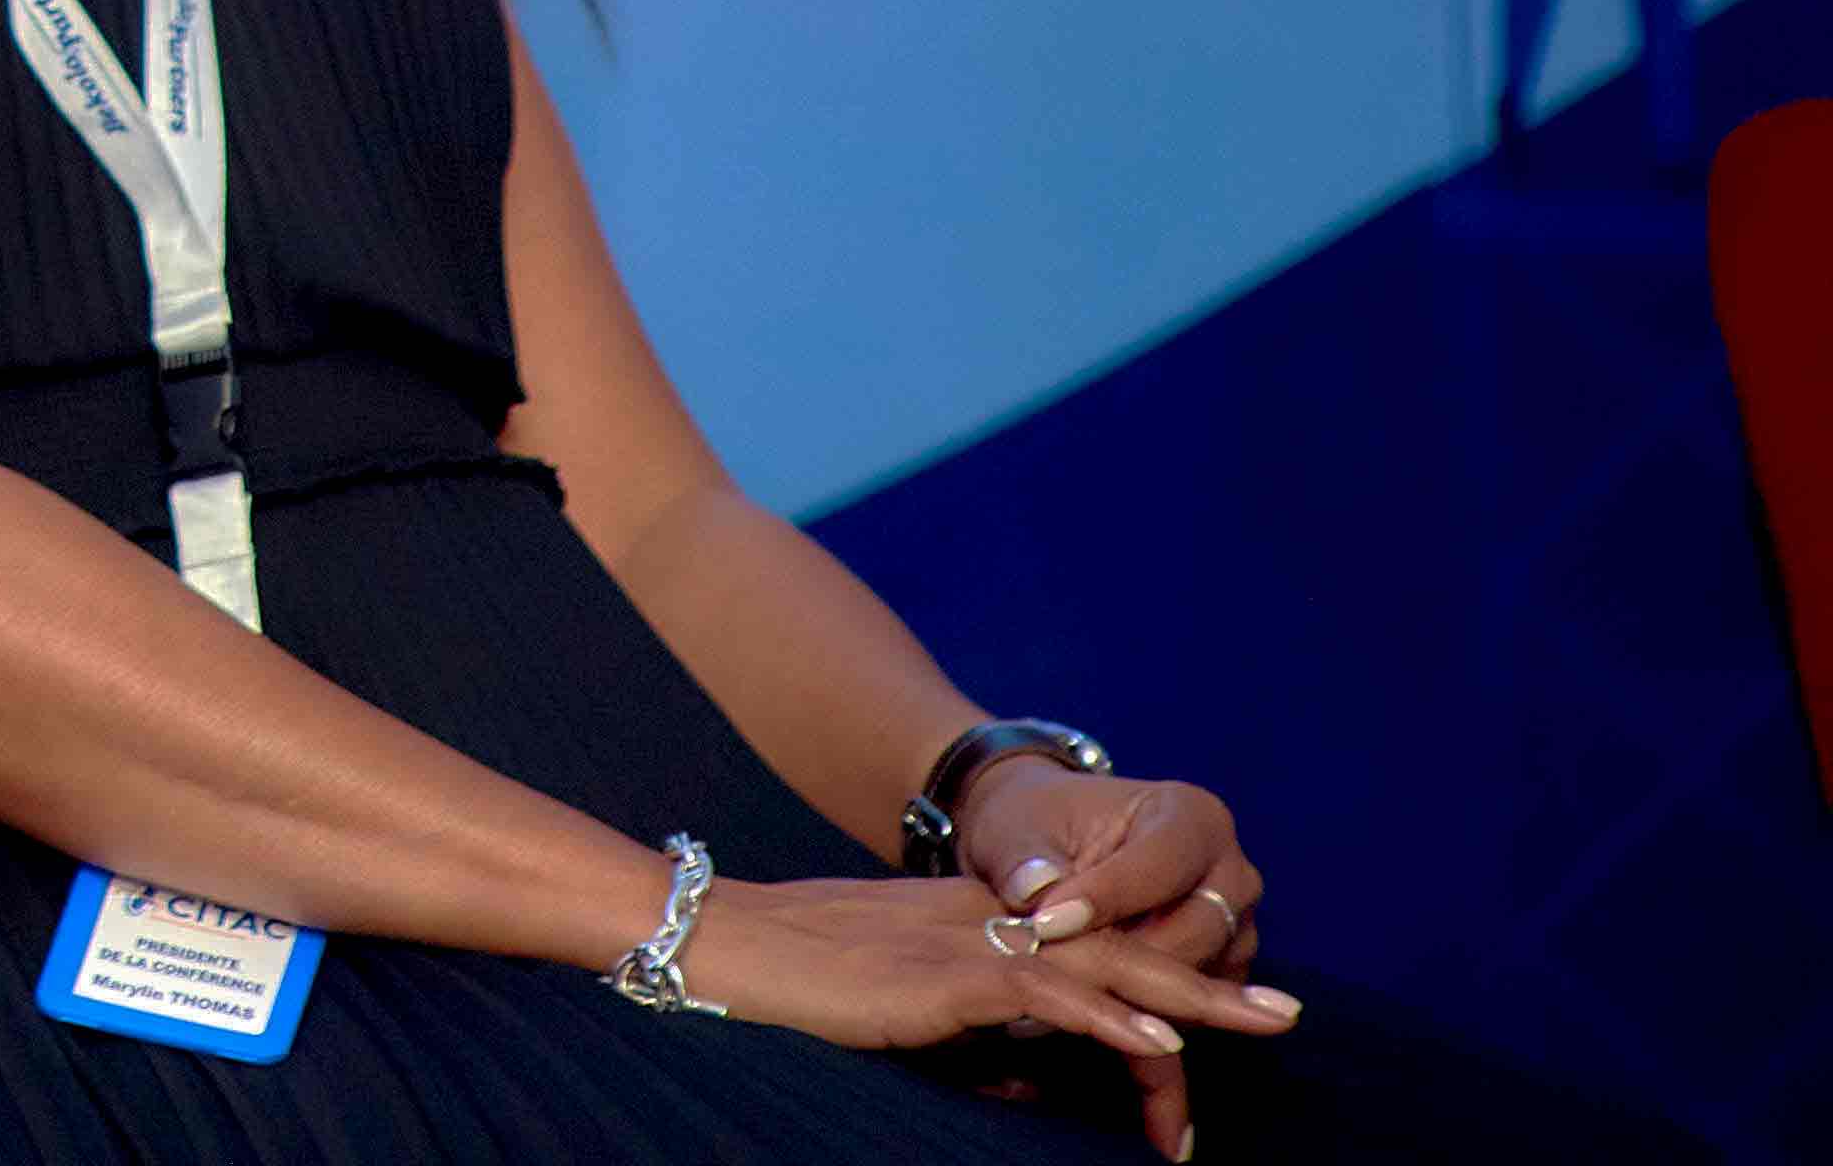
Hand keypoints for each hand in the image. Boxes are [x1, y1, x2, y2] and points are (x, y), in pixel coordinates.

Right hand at [672, 872, 1295, 1162]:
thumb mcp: (910, 1014)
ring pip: (1103, 967)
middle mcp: (991, 924)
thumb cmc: (803, 984)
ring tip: (1261, 1022)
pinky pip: (1047, 995)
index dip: (1158, 996)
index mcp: (984, 926)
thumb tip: (1041, 1086)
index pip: (1093, 956)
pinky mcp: (945, 975)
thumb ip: (981, 1038)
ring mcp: (970, 943)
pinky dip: (1111, 1020)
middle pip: (1121, 951)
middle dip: (1208, 984)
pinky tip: (1159, 1046)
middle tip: (1285, 1010)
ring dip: (1188, 1000)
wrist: (724, 943)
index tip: (1214, 1038)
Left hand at [962, 757, 1263, 987]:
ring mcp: (1236, 927)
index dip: (1105, 898)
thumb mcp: (1015, 829)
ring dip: (1132, 991)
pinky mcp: (1223, 972)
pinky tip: (1092, 1015)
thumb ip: (1025, 860)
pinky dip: (1141, 1015)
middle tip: (1050, 970)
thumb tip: (1033, 890)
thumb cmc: (1038, 827)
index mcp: (1188, 816)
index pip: (1159, 866)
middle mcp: (1228, 871)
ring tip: (1063, 991)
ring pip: (1197, 978)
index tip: (1046, 925)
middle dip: (1122, 957)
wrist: (1051, 846)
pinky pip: (1194, 1010)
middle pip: (1194, 931)